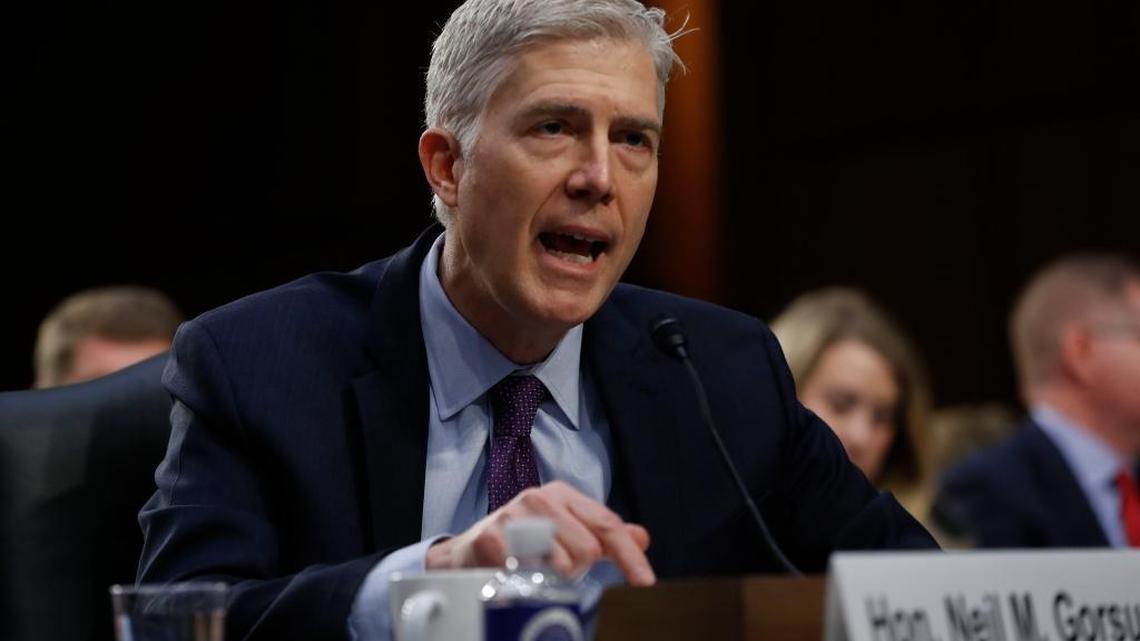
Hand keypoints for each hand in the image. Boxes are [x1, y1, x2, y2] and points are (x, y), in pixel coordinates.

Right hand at [425, 481, 655, 585]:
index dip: (630, 557)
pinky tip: (517, 573)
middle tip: (556, 570)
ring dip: (553, 577)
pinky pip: (527, 571)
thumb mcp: (566, 531)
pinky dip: (527, 580)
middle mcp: (540, 498)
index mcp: (563, 495)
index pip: (608, 525)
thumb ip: (603, 534)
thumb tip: (641, 537)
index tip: (645, 584)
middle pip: (588, 549)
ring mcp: (514, 514)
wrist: (470, 550)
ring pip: (562, 562)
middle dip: (579, 570)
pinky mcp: (491, 536)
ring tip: (535, 570)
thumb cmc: (523, 540)